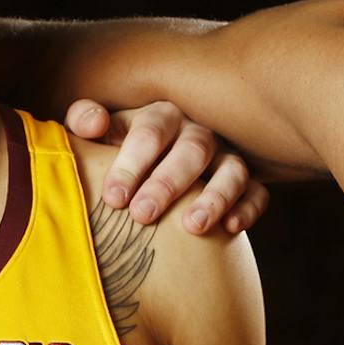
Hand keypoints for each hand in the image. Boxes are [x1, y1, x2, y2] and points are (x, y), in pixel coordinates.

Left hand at [64, 99, 270, 234]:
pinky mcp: (246, 183)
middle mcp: (198, 132)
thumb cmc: (120, 149)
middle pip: (192, 150)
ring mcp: (226, 157)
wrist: (154, 162)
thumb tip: (93, 124)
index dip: (132, 163)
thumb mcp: (101, 131)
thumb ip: (85, 119)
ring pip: (231, 169)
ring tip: (192, 227)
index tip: (113, 198)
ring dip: (214, 197)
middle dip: (167, 183)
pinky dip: (248, 208)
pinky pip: (257, 192)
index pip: (150, 131)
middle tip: (142, 215)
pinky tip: (231, 229)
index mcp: (160, 116)